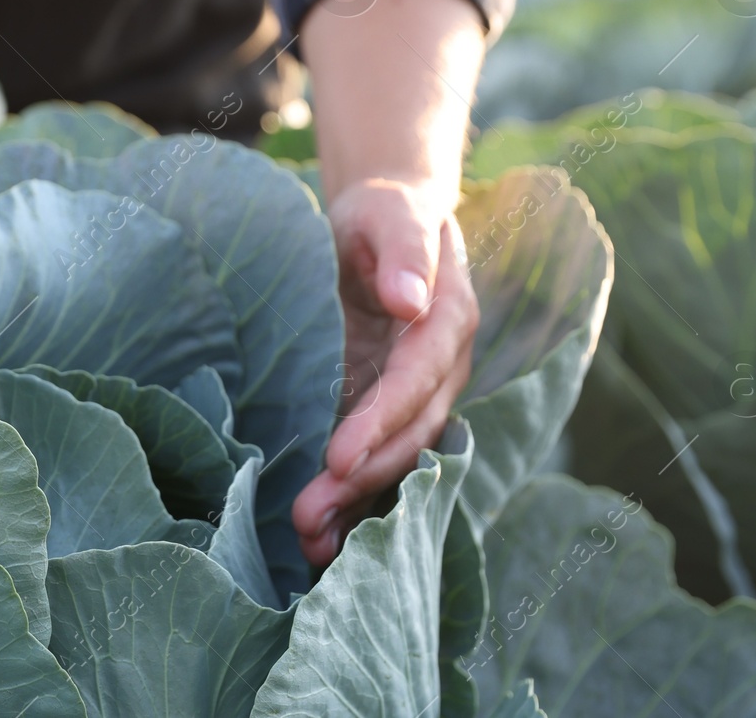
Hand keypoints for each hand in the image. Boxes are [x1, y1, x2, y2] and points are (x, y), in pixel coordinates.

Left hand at [291, 178, 477, 565]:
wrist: (383, 225)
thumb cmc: (383, 213)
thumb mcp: (389, 213)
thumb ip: (403, 250)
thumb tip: (409, 300)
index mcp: (447, 320)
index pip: (416, 380)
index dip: (382, 421)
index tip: (338, 455)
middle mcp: (442, 369)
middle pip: (410, 435)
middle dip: (362, 479)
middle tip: (308, 516)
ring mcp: (418, 396)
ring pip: (397, 460)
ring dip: (356, 505)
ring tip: (309, 542)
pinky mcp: (389, 410)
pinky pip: (378, 461)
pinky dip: (353, 501)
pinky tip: (316, 540)